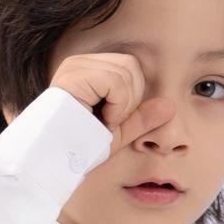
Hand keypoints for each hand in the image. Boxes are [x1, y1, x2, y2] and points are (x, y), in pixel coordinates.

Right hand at [50, 51, 176, 160]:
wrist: (53, 161)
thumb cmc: (78, 148)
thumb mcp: (117, 133)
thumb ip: (140, 118)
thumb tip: (170, 105)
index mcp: (88, 69)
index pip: (130, 67)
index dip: (130, 98)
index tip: (108, 120)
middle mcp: (79, 62)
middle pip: (132, 65)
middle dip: (129, 100)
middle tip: (106, 122)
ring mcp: (75, 66)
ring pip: (127, 72)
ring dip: (122, 106)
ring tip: (99, 121)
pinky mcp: (75, 75)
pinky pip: (116, 81)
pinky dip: (116, 105)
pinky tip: (99, 118)